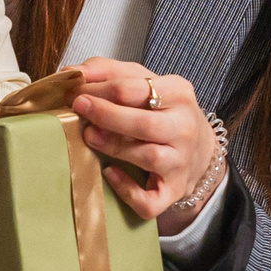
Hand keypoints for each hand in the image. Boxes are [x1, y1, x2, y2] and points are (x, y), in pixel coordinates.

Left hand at [68, 56, 222, 231]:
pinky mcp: (173, 191)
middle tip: (78, 108)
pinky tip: (110, 174)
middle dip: (106, 115)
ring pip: (149, 157)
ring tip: (89, 137)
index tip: (75, 92)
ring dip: (114, 147)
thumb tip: (71, 73)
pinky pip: (150, 199)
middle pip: (144, 123)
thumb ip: (109, 71)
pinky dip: (128, 190)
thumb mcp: (143, 83)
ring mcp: (181, 162)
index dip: (100, 89)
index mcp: (178, 93)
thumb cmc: (161, 112)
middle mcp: (184, 127)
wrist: (199, 150)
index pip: (135, 87)